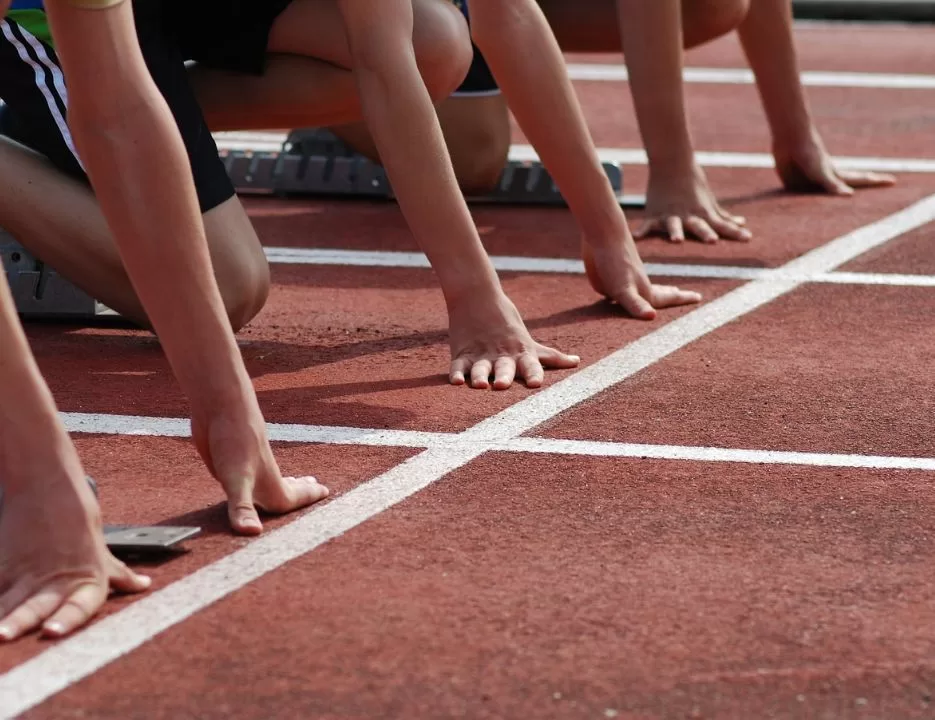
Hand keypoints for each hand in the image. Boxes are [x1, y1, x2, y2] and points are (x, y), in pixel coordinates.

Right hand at [0, 478, 150, 641]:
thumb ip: (120, 575)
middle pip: (36, 607)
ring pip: (8, 601)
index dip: (67, 620)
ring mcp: (26, 575)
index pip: (80, 606)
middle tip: (4, 636)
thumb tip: (144, 585)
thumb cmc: (80, 523)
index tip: (51, 632)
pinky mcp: (4, 567)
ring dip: (0, 617)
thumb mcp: (102, 553)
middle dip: (20, 622)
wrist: (49, 489)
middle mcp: (56, 581)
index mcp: (88, 581)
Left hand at [192, 404, 329, 535]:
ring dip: (282, 484)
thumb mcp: (236, 479)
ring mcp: (245, 467)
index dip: (308, 499)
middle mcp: (260, 476)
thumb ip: (242, 508)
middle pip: (286, 488)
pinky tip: (248, 475)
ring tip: (293, 481)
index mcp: (269, 485)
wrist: (220, 405)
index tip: (327, 492)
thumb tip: (252, 534)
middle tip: (316, 486)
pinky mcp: (227, 460)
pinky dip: (254, 481)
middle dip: (301, 491)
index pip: (292, 500)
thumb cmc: (234, 440)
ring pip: (267, 482)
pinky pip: (246, 477)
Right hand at [448, 292, 579, 389]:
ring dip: (480, 377)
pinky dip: (456, 373)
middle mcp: (501, 356)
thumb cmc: (508, 324)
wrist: (477, 297)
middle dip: (504, 377)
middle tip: (502, 386)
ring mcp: (480, 355)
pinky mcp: (462, 354)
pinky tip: (455, 382)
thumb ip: (551, 357)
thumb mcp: (530, 341)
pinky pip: (458, 366)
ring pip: (480, 368)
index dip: (533, 374)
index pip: (530, 365)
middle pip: (503, 368)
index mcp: (520, 353)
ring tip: (480, 385)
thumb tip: (577, 362)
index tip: (536, 384)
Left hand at [582, 234, 701, 319]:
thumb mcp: (623, 289)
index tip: (699, 297)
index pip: (667, 299)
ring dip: (654, 290)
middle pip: (657, 293)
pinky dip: (624, 288)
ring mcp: (624, 278)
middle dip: (670, 295)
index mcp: (644, 291)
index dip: (682, 299)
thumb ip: (636, 305)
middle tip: (682, 293)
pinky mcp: (608, 273)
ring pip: (643, 287)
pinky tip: (619, 289)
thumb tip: (651, 316)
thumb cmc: (614, 262)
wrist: (603, 231)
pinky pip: (619, 285)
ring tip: (663, 289)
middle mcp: (637, 285)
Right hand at [637, 162, 751, 243]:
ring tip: (676, 240)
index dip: (734, 232)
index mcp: (703, 214)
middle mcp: (688, 215)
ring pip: (674, 225)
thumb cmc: (693, 185)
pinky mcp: (654, 214)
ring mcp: (671, 215)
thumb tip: (742, 223)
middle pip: (699, 226)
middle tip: (712, 241)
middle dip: (705, 233)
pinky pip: (648, 225)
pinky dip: (642, 231)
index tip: (747, 238)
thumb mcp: (709, 202)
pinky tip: (637, 238)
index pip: (722, 225)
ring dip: (676, 232)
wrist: (672, 164)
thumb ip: (723, 217)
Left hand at [774, 131, 895, 194]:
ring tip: (844, 200)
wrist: (789, 141)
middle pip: (848, 186)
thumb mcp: (822, 172)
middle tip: (877, 185)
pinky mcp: (795, 186)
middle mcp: (826, 180)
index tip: (894, 181)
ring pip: (824, 195)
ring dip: (833, 199)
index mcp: (837, 176)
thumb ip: (833, 185)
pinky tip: (805, 205)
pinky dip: (806, 203)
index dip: (877, 182)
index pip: (861, 181)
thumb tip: (850, 196)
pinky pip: (802, 200)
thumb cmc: (809, 155)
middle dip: (862, 187)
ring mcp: (812, 183)